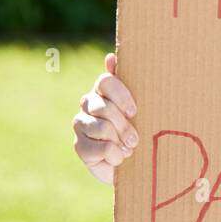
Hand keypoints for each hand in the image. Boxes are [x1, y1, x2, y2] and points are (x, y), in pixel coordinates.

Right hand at [72, 52, 138, 184]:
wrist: (133, 163)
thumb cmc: (140, 129)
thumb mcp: (140, 107)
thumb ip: (130, 82)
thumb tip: (110, 58)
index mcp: (103, 90)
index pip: (105, 81)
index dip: (121, 96)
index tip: (134, 112)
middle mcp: (88, 103)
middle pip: (104, 107)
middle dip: (124, 126)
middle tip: (135, 139)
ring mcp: (81, 124)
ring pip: (101, 127)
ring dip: (120, 141)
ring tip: (129, 149)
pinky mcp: (79, 146)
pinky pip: (101, 148)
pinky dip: (115, 156)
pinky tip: (119, 158)